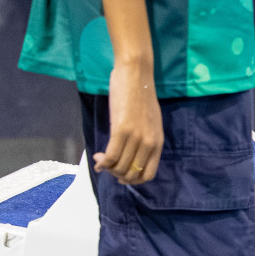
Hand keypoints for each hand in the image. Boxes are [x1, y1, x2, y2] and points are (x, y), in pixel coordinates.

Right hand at [97, 58, 162, 184]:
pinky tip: (97, 159)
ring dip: (107, 168)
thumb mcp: (150, 122)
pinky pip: (111, 156)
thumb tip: (132, 155)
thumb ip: (145, 139)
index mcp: (158, 143)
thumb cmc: (140, 96)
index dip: (133, 180)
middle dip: (117, 175)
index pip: (148, 175)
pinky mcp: (121, 129)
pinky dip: (102, 162)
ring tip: (100, 160)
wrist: (136, 75)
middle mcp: (149, 143)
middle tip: (107, 166)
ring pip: (120, 167)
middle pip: (132, 173)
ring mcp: (136, 137)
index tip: (121, 174)